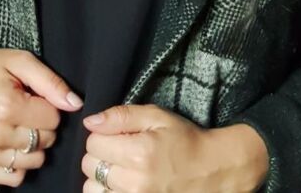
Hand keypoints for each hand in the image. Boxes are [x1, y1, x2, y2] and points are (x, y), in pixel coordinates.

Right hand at [0, 43, 82, 186]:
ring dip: (32, 145)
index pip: (53, 119)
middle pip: (46, 141)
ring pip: (34, 162)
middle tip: (25, 109)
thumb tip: (75, 104)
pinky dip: (18, 163)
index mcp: (6, 106)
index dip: (49, 106)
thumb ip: (51, 83)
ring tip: (17, 125)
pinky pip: (14, 177)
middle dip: (42, 125)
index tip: (34, 97)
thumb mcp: (21, 61)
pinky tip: (9, 142)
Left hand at [81, 103, 268, 191]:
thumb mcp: (157, 117)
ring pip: (91, 189)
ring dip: (100, 177)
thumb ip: (122, 116)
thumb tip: (90, 121)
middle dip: (99, 154)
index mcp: (139, 152)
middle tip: (118, 150)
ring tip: (120, 169)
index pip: (93, 142)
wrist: (211, 171)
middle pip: (89, 166)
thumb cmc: (184, 141)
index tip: (116, 135)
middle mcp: (135, 182)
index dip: (101, 135)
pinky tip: (121, 184)